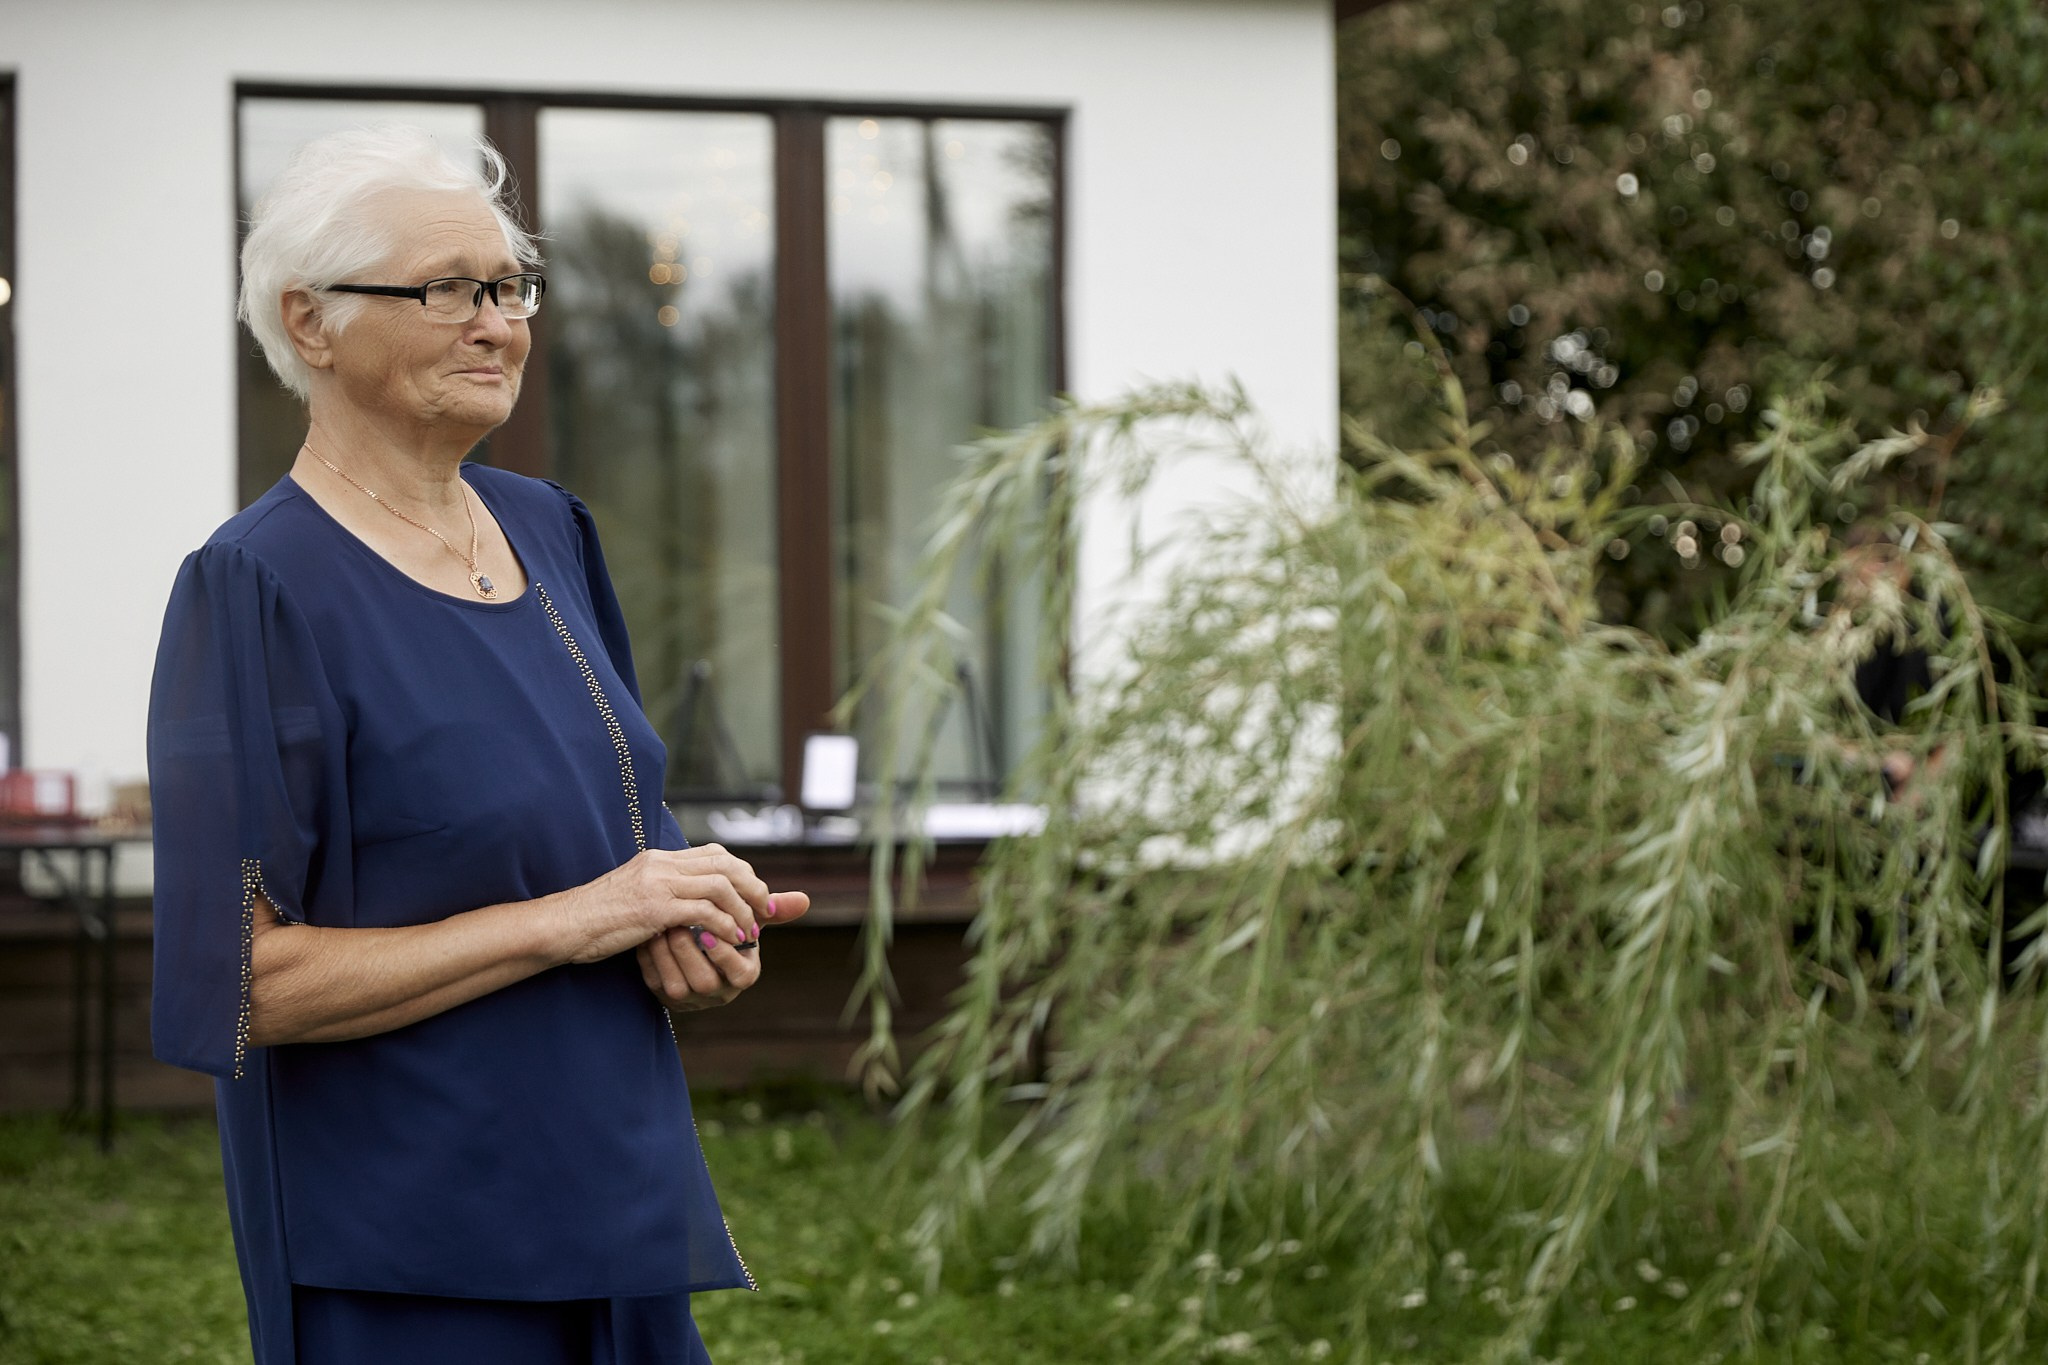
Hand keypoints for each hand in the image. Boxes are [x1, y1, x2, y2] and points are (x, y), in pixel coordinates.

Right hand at [556, 844, 773, 964]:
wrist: (563, 925)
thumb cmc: (597, 918)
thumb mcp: (635, 896)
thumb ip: (665, 893)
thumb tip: (690, 906)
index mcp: (659, 859)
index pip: (715, 854)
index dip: (743, 874)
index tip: (757, 897)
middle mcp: (661, 864)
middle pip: (725, 863)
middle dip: (753, 888)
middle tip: (767, 912)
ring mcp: (657, 883)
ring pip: (720, 884)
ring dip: (743, 909)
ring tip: (751, 931)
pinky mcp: (653, 908)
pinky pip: (703, 911)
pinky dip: (724, 925)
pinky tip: (731, 939)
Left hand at [637, 887, 811, 1010]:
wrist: (693, 943)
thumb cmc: (726, 929)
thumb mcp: (748, 920)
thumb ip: (772, 910)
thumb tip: (805, 899)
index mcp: (743, 974)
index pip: (739, 973)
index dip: (724, 956)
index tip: (709, 934)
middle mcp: (718, 992)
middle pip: (705, 981)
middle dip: (690, 952)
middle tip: (677, 924)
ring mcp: (688, 997)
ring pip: (676, 984)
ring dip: (667, 954)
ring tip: (661, 926)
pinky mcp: (661, 994)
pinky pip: (653, 980)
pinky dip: (650, 957)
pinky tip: (648, 934)